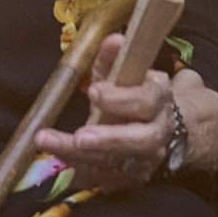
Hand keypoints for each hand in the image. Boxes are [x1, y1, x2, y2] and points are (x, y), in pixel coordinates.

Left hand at [34, 42, 174, 190]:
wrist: (168, 125)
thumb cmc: (137, 91)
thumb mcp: (129, 71)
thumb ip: (115, 57)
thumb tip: (114, 39)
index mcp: (159, 99)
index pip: (146, 101)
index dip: (120, 99)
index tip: (93, 92)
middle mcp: (158, 132)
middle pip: (140, 140)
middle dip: (109, 139)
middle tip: (79, 137)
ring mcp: (147, 158)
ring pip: (120, 163)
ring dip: (83, 157)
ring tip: (50, 145)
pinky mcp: (132, 176)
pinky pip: (107, 177)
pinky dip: (81, 170)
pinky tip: (57, 159)